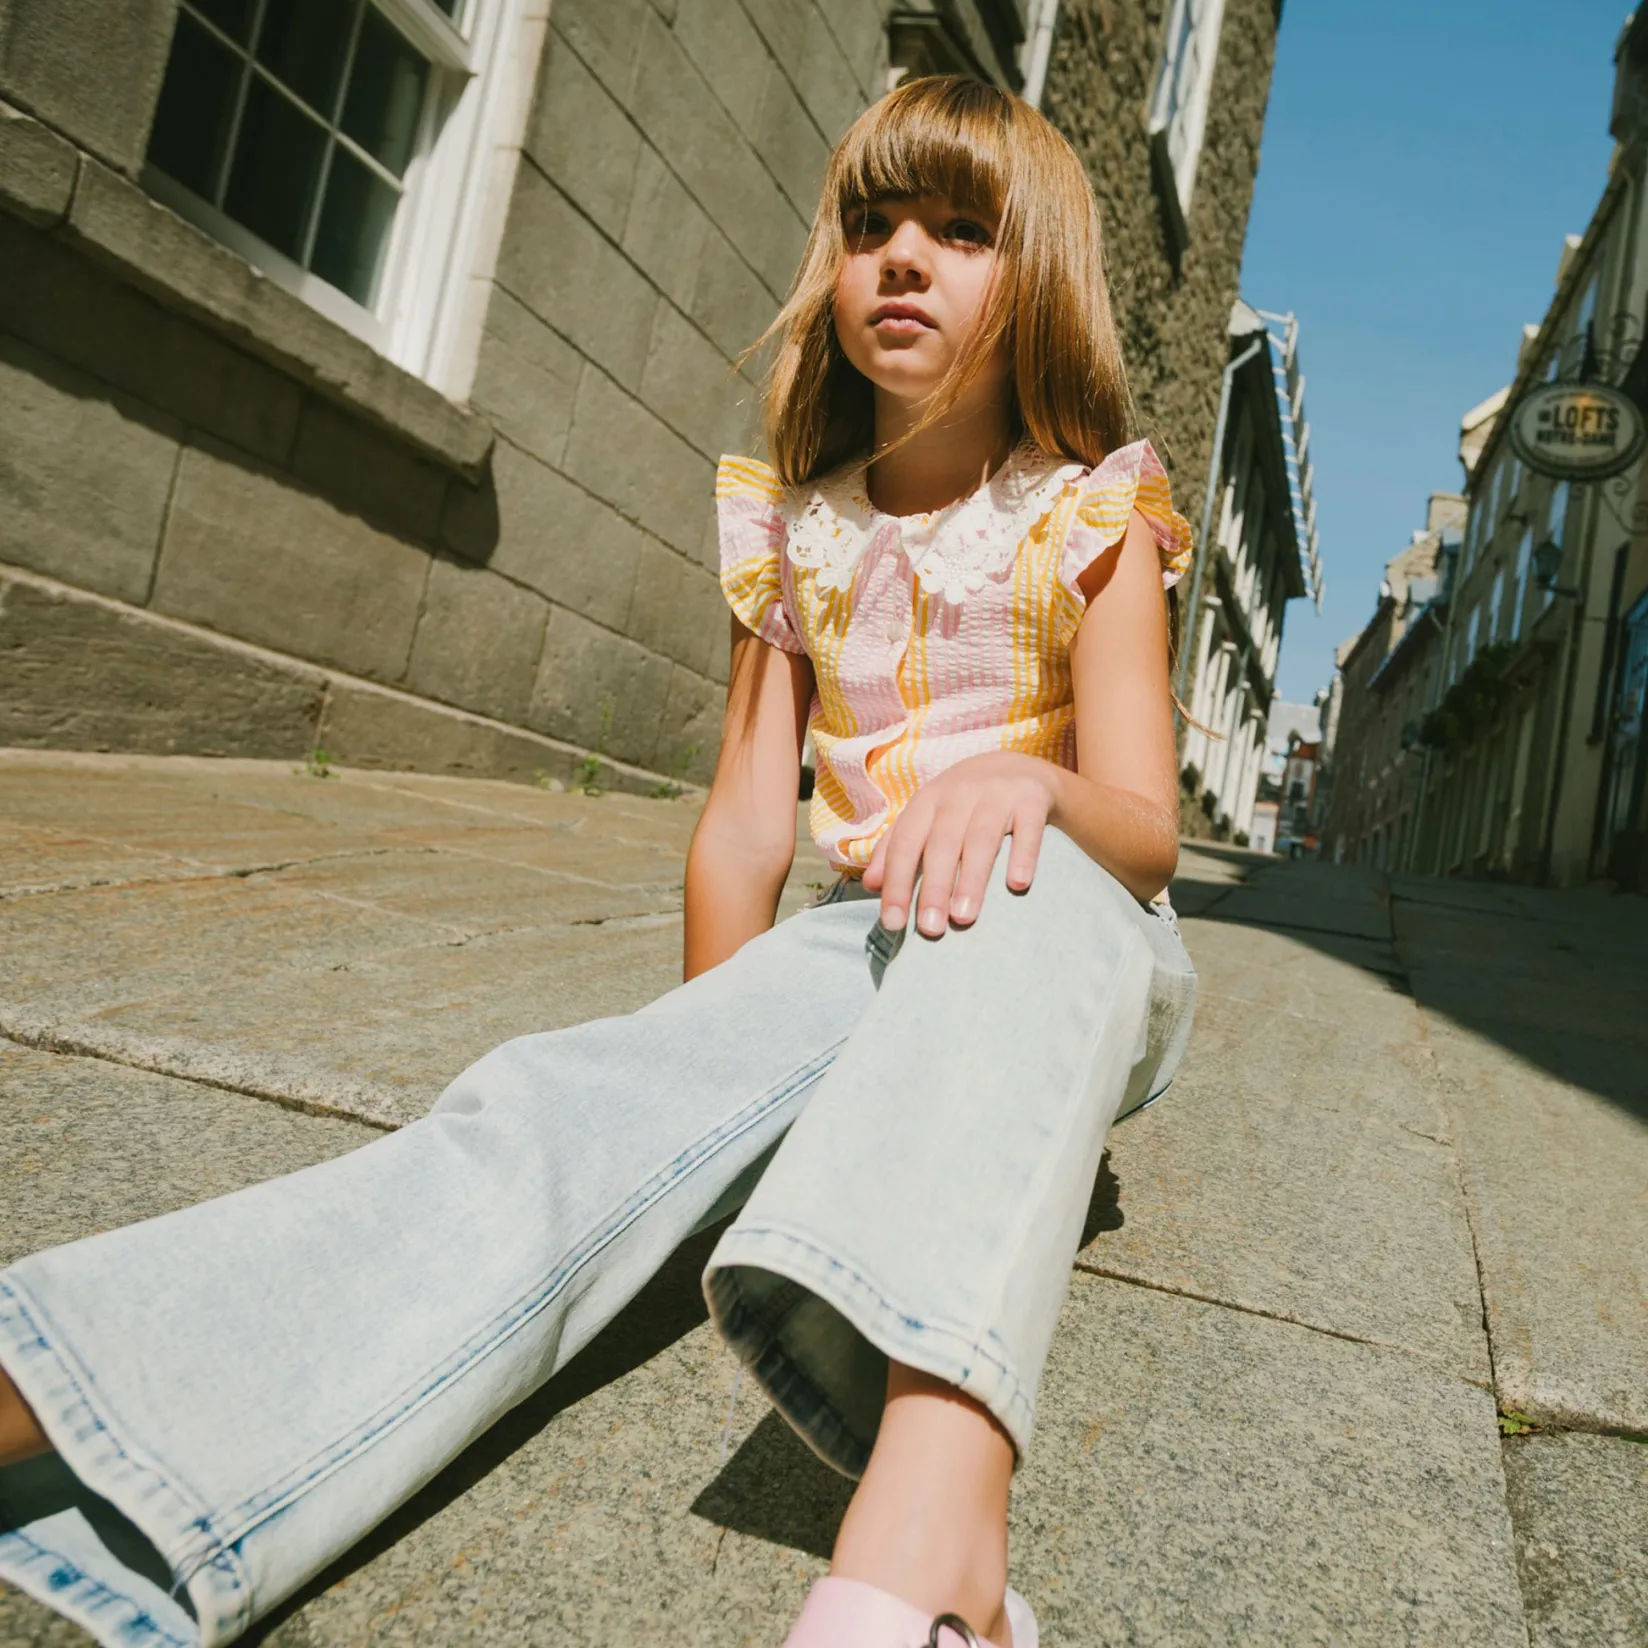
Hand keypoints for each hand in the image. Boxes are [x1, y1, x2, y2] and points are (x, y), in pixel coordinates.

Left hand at [862, 752, 1059, 936]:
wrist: (1020, 765)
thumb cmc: (964, 803)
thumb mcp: (928, 816)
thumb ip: (897, 847)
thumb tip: (870, 884)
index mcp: (927, 801)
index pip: (905, 844)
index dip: (896, 883)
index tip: (893, 923)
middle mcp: (958, 793)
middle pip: (941, 844)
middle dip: (934, 888)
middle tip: (930, 929)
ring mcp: (997, 793)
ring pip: (981, 839)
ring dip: (971, 879)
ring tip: (964, 918)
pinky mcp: (1032, 796)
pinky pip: (1028, 828)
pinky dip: (1023, 855)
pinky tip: (1017, 884)